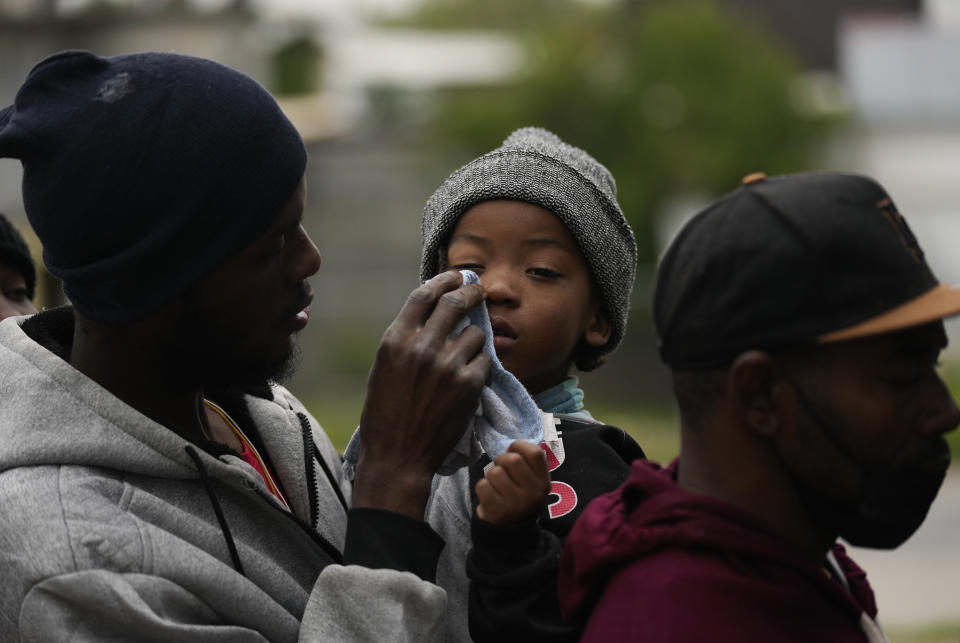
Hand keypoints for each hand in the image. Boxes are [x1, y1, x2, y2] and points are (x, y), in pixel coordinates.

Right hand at [353, 270, 491, 517]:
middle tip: (479, 291)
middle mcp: (421, 347)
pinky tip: (472, 375)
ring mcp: (447, 365)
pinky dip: (481, 364)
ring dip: (476, 338)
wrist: (398, 456)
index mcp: (395, 340)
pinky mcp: (468, 385)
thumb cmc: (385, 415)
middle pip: (455, 303)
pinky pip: (485, 360)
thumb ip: (405, 341)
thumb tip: (430, 317)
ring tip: (468, 351)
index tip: (456, 276)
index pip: (424, 295)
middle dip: (471, 292)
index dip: (443, 281)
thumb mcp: (384, 369)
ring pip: (475, 334)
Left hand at [476, 440, 550, 524]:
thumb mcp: (533, 483)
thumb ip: (528, 463)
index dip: (520, 446)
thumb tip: (514, 445)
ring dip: (491, 475)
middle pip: (512, 460)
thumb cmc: (520, 497)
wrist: (511, 530)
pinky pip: (482, 485)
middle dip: (502, 460)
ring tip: (496, 484)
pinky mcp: (496, 511)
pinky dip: (482, 487)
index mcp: (543, 483)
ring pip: (495, 472)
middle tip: (502, 469)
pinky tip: (489, 494)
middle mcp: (532, 494)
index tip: (513, 451)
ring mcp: (515, 504)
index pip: (535, 453)